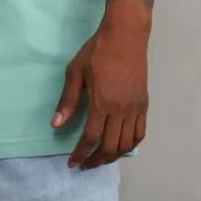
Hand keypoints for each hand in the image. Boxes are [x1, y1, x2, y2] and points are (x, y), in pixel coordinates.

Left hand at [51, 19, 148, 169]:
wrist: (125, 36)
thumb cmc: (96, 51)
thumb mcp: (75, 71)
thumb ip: (67, 100)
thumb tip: (56, 124)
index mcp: (101, 103)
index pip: (90, 139)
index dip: (81, 154)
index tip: (72, 163)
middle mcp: (119, 111)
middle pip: (109, 147)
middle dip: (96, 161)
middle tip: (85, 164)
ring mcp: (134, 109)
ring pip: (126, 144)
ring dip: (112, 156)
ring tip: (100, 158)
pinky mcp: (143, 105)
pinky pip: (139, 133)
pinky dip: (130, 145)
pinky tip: (120, 145)